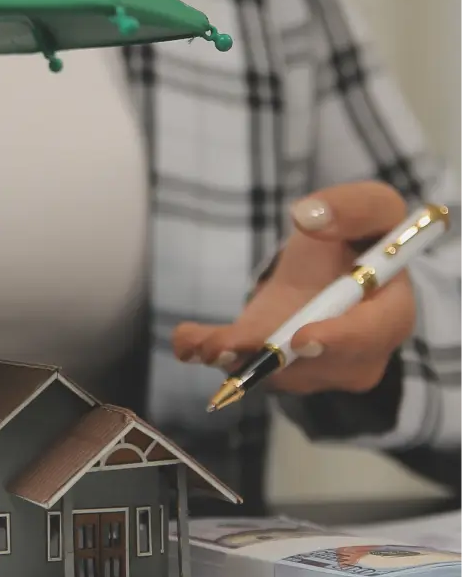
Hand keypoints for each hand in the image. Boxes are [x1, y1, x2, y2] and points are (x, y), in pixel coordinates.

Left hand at [172, 181, 415, 395]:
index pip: (371, 334)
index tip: (303, 338)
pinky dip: (209, 351)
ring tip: (205, 344)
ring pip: (272, 370)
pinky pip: (240, 363)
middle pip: (314, 365)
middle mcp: (354, 354)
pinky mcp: (272, 363)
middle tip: (232, 349)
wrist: (334, 267)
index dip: (339, 340)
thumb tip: (309, 216)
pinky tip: (188, 342)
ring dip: (235, 357)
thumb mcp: (371, 208)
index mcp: (388, 314)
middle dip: (270, 359)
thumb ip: (353, 206)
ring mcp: (311, 367)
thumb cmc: (360, 239)